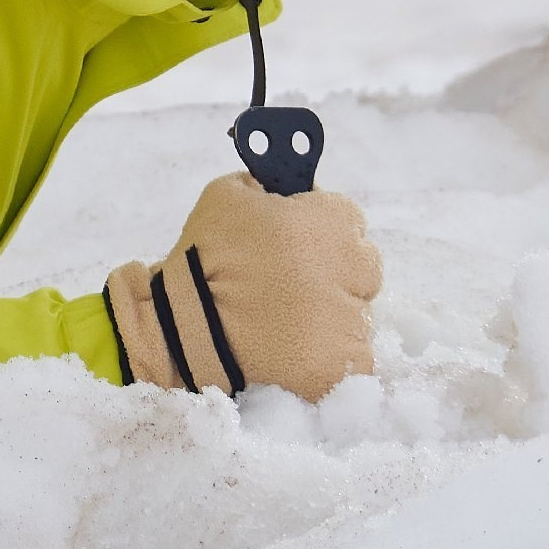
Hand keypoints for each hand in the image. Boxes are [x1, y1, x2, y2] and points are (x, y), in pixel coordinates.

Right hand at [104, 171, 381, 400]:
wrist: (185, 327)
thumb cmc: (203, 256)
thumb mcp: (229, 194)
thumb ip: (269, 183)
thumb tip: (288, 186)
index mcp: (330, 221)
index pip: (349, 220)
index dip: (321, 233)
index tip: (296, 246)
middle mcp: (351, 266)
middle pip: (363, 268)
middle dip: (334, 274)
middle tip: (290, 286)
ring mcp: (351, 319)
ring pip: (359, 314)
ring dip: (333, 316)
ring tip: (286, 322)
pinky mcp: (342, 364)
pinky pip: (354, 357)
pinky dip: (332, 355)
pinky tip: (297, 348)